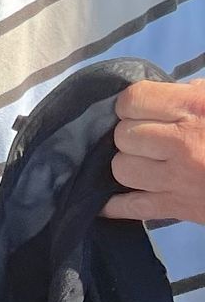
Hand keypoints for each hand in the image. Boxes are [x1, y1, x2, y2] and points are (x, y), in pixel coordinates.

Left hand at [107, 79, 204, 225]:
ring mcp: (178, 178)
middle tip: (148, 137)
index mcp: (193, 108)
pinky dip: (114, 205)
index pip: (131, 100)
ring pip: (121, 169)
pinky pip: (130, 207)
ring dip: (128, 164)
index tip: (141, 109)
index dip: (131, 104)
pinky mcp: (179, 208)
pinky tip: (107, 200)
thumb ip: (194, 93)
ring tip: (145, 162)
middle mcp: (182, 142)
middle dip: (131, 134)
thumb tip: (166, 94)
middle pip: (123, 135)